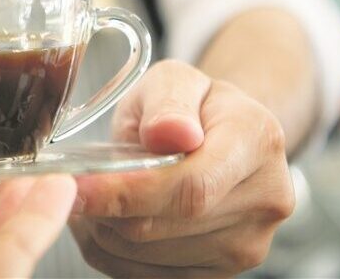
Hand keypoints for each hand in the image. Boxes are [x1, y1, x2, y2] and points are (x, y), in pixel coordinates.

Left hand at [70, 60, 295, 276]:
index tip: (80, 186)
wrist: (222, 137)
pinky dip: (114, 252)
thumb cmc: (192, 107)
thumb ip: (169, 101)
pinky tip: (110, 220)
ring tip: (95, 198)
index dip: (128, 193)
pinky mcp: (222, 274)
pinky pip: (147, 276)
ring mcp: (248, 244)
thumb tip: (170, 132)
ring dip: (106, 232)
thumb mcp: (175, 80)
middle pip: (165, 226)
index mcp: (259, 140)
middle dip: (108, 211)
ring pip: (148, 256)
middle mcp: (267, 199)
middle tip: (73, 189)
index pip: (191, 186)